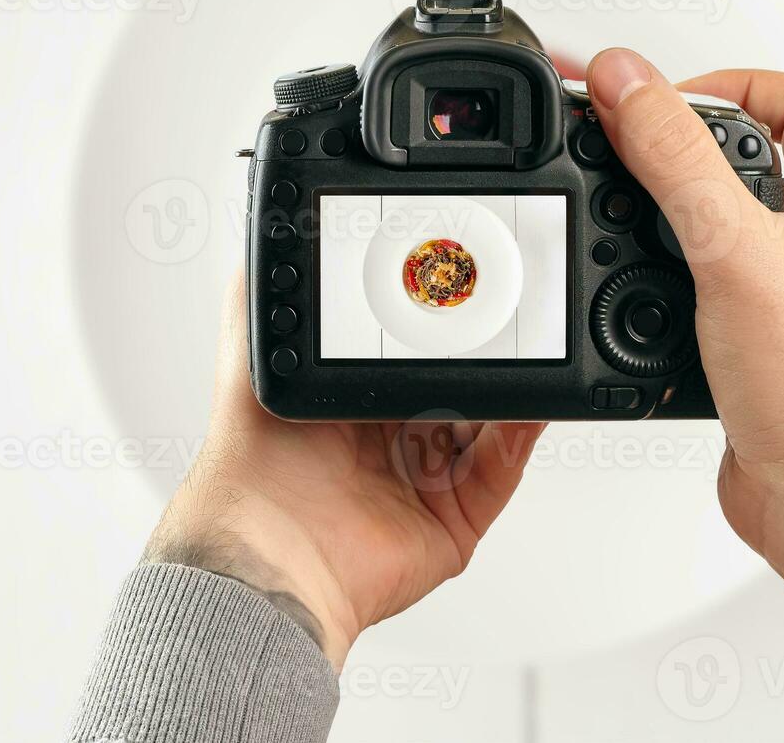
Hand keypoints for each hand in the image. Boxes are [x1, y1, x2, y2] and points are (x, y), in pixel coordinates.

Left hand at [143, 269, 546, 669]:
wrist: (268, 548)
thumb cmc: (252, 467)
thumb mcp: (252, 355)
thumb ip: (261, 296)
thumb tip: (266, 234)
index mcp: (355, 402)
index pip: (413, 350)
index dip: (439, 320)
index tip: (462, 283)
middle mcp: (393, 440)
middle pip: (460, 383)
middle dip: (487, 349)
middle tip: (507, 311)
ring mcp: (428, 481)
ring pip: (492, 423)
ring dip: (514, 387)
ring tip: (532, 347)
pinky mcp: (456, 519)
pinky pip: (502, 469)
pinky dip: (522, 434)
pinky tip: (531, 402)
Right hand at [586, 48, 783, 666]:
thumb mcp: (733, 247)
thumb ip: (675, 157)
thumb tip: (627, 80)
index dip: (731, 83)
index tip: (665, 99)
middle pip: (760, 156)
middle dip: (692, 145)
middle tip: (637, 145)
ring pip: (733, 223)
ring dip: (677, 211)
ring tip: (631, 207)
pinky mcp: (763, 339)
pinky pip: (712, 282)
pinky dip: (670, 274)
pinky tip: (638, 286)